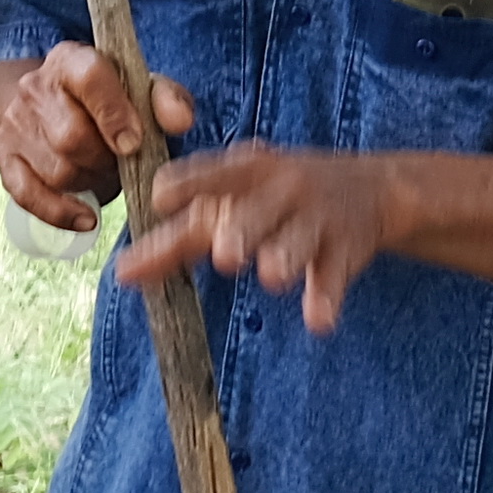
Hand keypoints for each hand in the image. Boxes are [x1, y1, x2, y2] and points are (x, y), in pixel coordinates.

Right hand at [0, 44, 196, 235]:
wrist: (47, 101)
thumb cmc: (104, 99)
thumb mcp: (137, 88)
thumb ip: (165, 99)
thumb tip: (180, 121)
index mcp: (71, 60)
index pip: (90, 78)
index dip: (114, 113)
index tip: (133, 143)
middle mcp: (35, 88)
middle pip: (71, 136)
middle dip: (104, 160)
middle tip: (119, 163)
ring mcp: (15, 124)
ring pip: (56, 170)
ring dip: (89, 183)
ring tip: (102, 175)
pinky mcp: (5, 158)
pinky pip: (28, 195)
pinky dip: (60, 213)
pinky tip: (86, 218)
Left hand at [119, 143, 408, 333]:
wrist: (370, 188)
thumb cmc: (278, 197)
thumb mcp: (236, 199)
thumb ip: (181, 235)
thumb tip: (122, 273)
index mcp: (247, 171)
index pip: (213, 174)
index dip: (188, 184)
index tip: (161, 198)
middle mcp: (282, 189)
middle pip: (257, 213)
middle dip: (242, 231)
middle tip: (226, 255)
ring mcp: (316, 219)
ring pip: (298, 242)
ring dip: (284, 258)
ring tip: (273, 278)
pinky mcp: (345, 250)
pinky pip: (334, 276)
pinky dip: (326, 299)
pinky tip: (318, 321)